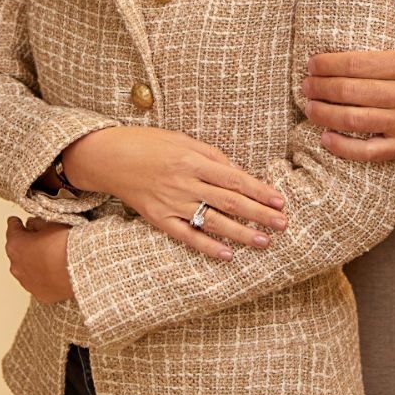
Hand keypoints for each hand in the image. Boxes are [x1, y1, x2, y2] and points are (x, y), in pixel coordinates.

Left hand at [5, 217, 72, 303]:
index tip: (18, 221)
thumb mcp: (52, 224)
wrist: (80, 269)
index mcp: (16, 244)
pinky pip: (37, 281)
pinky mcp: (38, 293)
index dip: (17, 223)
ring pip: (25, 268)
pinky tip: (54, 269)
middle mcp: (16, 266)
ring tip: (49, 255)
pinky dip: (41, 275)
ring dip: (33, 261)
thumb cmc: (65, 244)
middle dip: (26, 243)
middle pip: (17, 250)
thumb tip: (32, 224)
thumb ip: (37, 222)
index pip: (12, 228)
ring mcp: (26, 282)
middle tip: (39, 237)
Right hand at [62, 127, 287, 262]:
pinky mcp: (159, 219)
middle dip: (259, 214)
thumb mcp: (183, 140)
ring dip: (241, 233)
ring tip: (264, 242)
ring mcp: (172, 203)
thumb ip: (212, 156)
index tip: (280, 200)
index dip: (260, 190)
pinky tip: (227, 255)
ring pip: (213, 221)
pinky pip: (187, 236)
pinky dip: (207, 246)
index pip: (235, 179)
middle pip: (230, 202)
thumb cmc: (149, 143)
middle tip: (283, 224)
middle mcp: (185, 182)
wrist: (110, 157)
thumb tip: (238, 172)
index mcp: (194, 159)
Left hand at [301, 0, 394, 160]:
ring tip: (309, 105)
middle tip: (304, 83)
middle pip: (353, 92)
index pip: (360, 64)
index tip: (311, 62)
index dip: (330, 64)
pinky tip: (325, 137)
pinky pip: (368, 152)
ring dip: (325, 114)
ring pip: (356, 121)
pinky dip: (343, 147)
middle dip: (322, 87)